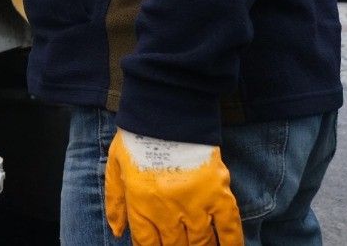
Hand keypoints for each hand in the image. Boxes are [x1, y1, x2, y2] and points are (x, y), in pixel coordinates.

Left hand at [105, 128, 243, 245]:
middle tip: (180, 245)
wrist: (168, 114)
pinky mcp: (219, 196)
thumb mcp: (116, 167)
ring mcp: (195, 206)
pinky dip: (232, 244)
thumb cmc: (137, 138)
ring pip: (200, 243)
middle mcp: (168, 212)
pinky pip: (230, 229)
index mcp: (141, 206)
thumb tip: (116, 232)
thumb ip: (114, 202)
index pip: (147, 244)